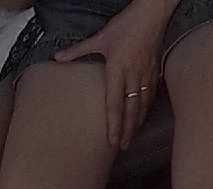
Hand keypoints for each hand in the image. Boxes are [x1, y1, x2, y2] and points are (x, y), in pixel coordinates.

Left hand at [54, 0, 171, 149]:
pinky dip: (145, 110)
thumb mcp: (99, 38)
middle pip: (130, 112)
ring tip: (131, 137)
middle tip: (122, 147)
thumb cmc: (126, 26)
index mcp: (117, 71)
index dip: (113, 126)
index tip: (111, 141)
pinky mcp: (154, 74)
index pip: (114, 105)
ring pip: (142, 107)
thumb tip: (57, 57)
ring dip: (136, 124)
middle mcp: (133, 78)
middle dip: (126, 132)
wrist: (151, 17)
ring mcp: (146, 77)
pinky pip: (149, 97)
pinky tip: (142, 117)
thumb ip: (78, 51)